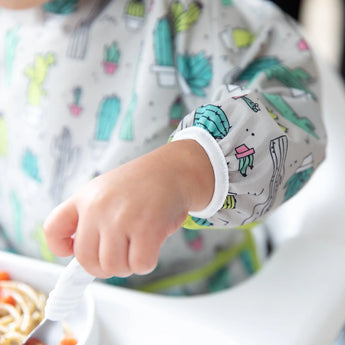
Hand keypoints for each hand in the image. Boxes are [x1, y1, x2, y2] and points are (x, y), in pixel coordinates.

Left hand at [44, 140, 213, 277]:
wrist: (174, 169)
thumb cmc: (143, 184)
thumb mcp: (107, 191)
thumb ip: (93, 218)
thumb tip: (90, 258)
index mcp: (85, 197)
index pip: (54, 229)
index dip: (60, 248)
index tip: (74, 252)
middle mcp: (98, 207)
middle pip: (86, 260)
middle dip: (104, 267)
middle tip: (120, 257)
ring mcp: (120, 218)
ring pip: (113, 267)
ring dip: (128, 265)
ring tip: (138, 248)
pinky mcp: (146, 228)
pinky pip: (139, 265)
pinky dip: (147, 263)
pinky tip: (152, 247)